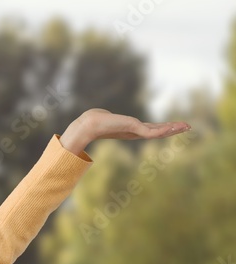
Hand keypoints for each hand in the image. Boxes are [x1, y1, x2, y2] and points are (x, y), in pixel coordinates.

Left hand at [60, 109, 190, 154]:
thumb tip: (102, 115)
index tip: (177, 125)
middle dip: (174, 129)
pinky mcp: (134, 129)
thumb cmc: (97, 121)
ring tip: (186, 126)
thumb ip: (110, 118)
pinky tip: (172, 128)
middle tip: (188, 127)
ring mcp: (135, 132)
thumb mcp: (108, 119)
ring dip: (172, 129)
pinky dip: (162, 131)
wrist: (90, 124)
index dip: (165, 128)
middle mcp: (136, 132)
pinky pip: (151, 132)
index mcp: (133, 130)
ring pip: (158, 132)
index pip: (153, 129)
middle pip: (159, 131)